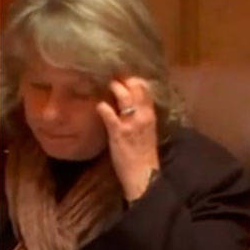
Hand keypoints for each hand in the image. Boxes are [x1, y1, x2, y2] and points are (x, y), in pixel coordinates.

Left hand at [96, 77, 160, 202]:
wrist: (144, 173)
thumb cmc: (144, 155)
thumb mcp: (147, 132)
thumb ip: (141, 118)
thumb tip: (129, 108)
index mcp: (151, 115)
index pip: (146, 90)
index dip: (135, 80)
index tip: (124, 76)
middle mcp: (143, 115)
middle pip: (136, 88)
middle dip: (124, 79)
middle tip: (112, 76)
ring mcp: (131, 122)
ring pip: (124, 96)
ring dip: (114, 87)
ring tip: (106, 84)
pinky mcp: (119, 132)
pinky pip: (109, 114)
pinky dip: (102, 107)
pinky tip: (98, 105)